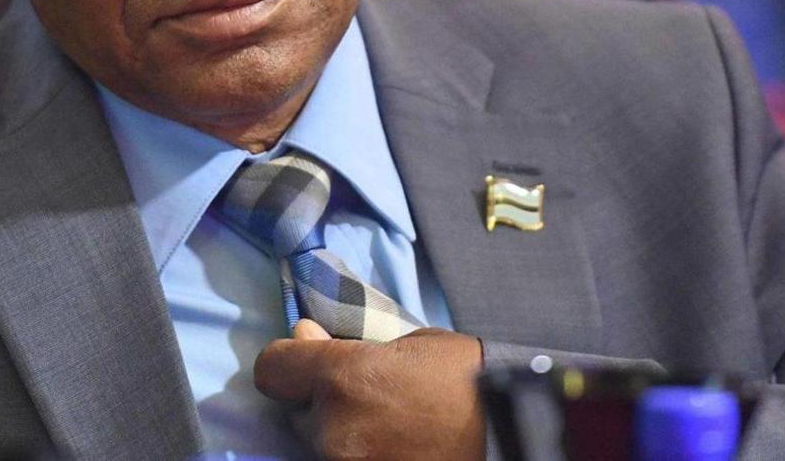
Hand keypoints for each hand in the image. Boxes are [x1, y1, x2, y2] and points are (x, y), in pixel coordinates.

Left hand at [253, 319, 484, 460]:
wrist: (513, 437)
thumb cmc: (469, 381)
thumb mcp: (411, 343)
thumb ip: (350, 342)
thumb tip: (305, 335)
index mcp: (343, 376)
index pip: (272, 369)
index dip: (289, 360)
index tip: (308, 356)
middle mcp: (334, 426)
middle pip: (296, 412)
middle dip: (320, 401)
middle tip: (366, 397)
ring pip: (319, 444)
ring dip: (341, 432)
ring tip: (387, 425)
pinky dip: (359, 452)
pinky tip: (392, 446)